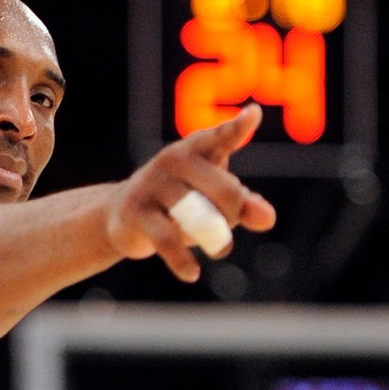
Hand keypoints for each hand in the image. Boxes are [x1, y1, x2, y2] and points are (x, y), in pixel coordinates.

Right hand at [106, 103, 275, 281]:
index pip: (220, 137)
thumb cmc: (178, 204)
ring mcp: (152, 184)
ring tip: (220, 248)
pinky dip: (182, 261)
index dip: (237, 129)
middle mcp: (173, 160)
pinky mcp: (135, 212)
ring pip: (198, 216)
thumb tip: (267, 219)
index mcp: (196, 149)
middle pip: (225, 190)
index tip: (253, 116)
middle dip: (235, 213)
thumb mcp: (213, 201)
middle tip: (227, 226)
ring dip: (214, 238)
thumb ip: (245, 205)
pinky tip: (192, 274)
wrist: (121, 218)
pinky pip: (167, 239)